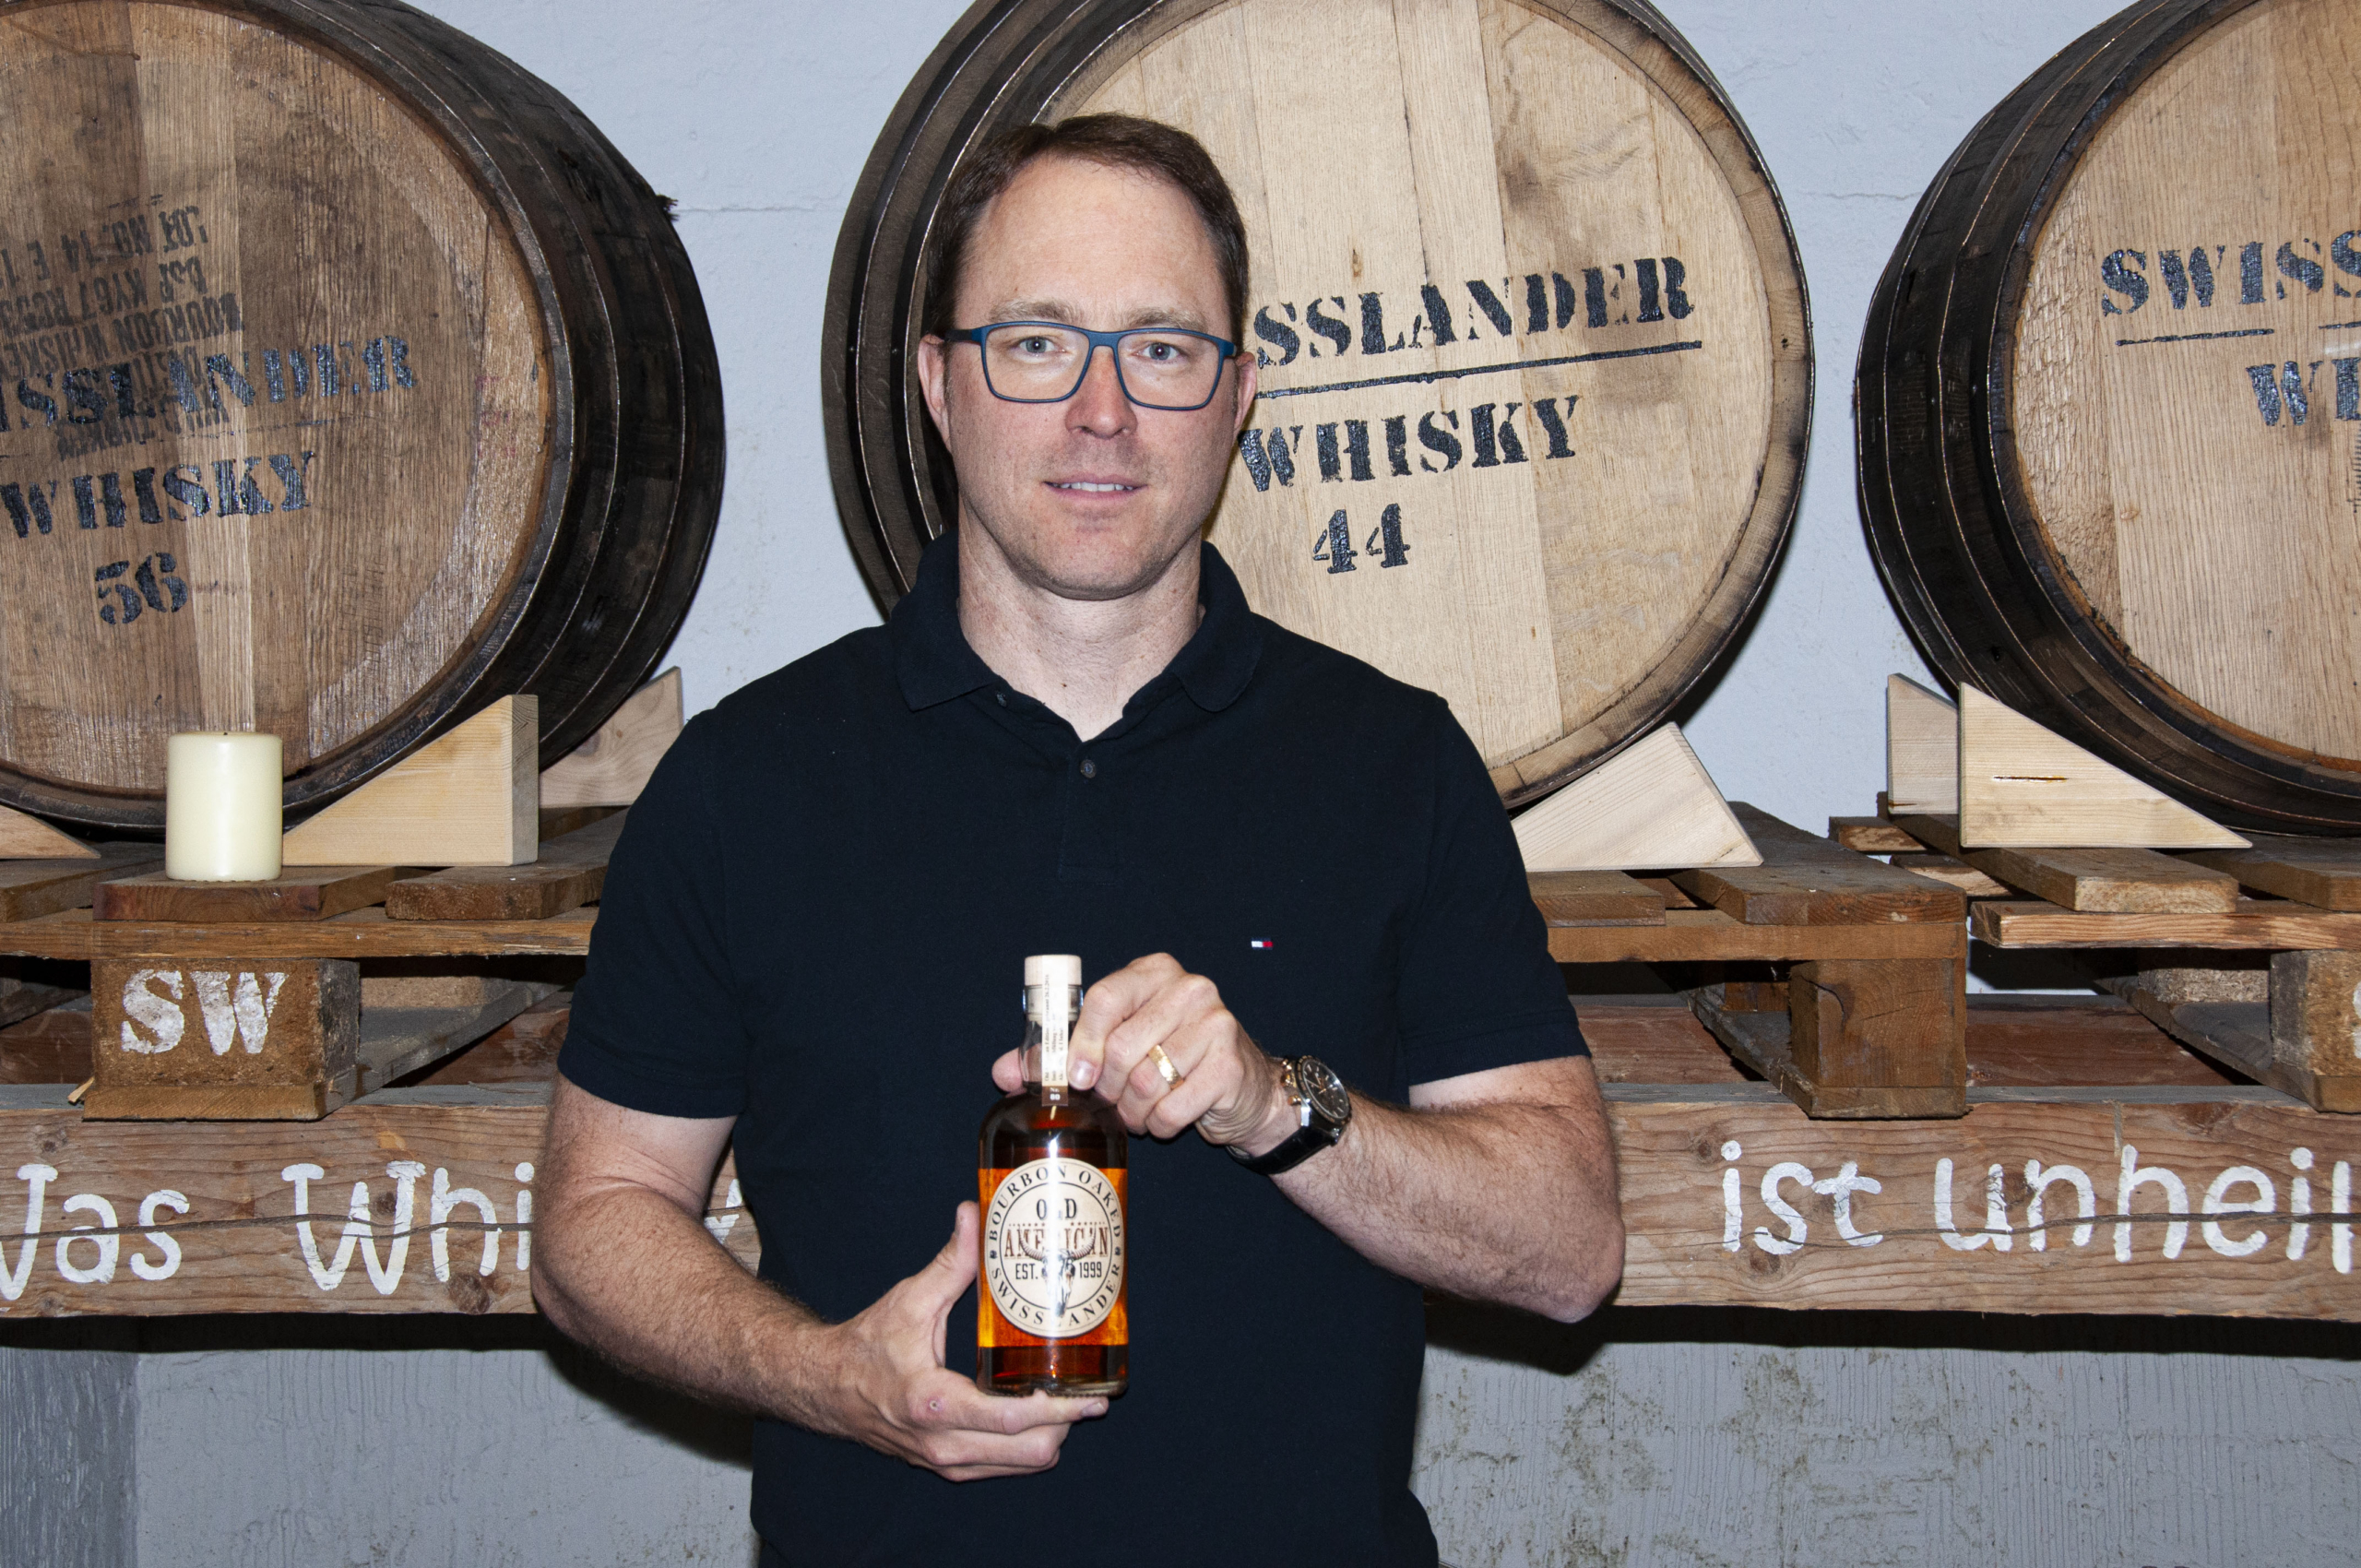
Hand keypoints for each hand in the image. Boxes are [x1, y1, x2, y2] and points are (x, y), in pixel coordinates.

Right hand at [818, 1202, 1103, 1479]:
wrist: (826, 1389)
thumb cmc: (867, 1345)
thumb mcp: (910, 1300)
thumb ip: (950, 1262)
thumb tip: (976, 1214)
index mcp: (934, 1403)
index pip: (1010, 1419)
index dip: (1059, 1410)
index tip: (1092, 1398)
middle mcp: (942, 1442)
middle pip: (1029, 1452)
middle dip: (1066, 1426)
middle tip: (1086, 1393)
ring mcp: (944, 1461)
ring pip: (1021, 1465)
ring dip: (1051, 1437)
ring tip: (1068, 1401)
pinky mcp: (945, 1466)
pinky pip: (1002, 1467)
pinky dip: (1027, 1446)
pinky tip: (1037, 1415)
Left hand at [991, 954, 1291, 1152]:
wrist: (1241, 1089)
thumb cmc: (1169, 1060)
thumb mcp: (1116, 1046)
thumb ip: (1061, 1054)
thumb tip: (1003, 1073)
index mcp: (1154, 972)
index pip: (1106, 997)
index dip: (1083, 1042)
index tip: (1076, 1076)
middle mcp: (1190, 988)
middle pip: (1123, 1046)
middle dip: (1109, 1087)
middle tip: (1113, 1101)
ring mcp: (1215, 1024)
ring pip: (1146, 1081)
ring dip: (1134, 1110)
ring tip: (1139, 1112)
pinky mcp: (1229, 1065)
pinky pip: (1173, 1107)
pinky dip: (1160, 1123)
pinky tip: (1165, 1118)